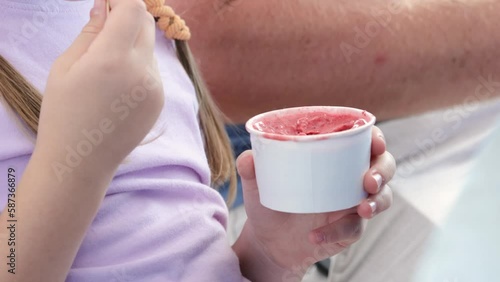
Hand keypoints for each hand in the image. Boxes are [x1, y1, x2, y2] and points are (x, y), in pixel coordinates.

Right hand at [35, 0, 162, 180]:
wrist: (83, 161)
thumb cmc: (64, 113)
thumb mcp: (66, 67)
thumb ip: (90, 32)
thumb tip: (104, 7)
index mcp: (114, 59)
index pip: (133, 9)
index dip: (120, 1)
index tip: (107, 4)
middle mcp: (142, 71)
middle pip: (146, 24)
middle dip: (128, 18)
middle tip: (104, 29)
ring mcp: (156, 88)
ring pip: (150, 48)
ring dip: (132, 44)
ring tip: (106, 68)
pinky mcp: (161, 101)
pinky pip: (153, 70)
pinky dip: (139, 65)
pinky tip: (118, 86)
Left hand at [236, 126, 395, 278]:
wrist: (269, 240)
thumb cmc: (270, 202)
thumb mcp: (258, 185)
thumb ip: (251, 169)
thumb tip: (248, 157)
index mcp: (333, 157)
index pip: (362, 140)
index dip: (374, 137)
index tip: (374, 140)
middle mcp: (349, 176)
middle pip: (384, 165)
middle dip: (382, 170)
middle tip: (369, 180)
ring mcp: (353, 203)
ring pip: (383, 197)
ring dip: (378, 201)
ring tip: (362, 209)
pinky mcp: (350, 228)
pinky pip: (354, 228)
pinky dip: (336, 231)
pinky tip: (315, 235)